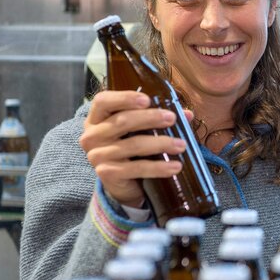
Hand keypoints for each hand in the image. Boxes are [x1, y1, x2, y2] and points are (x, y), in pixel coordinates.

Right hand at [79, 91, 192, 207]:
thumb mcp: (140, 129)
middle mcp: (92, 136)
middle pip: (121, 121)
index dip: (124, 98)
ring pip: (133, 145)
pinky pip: (137, 168)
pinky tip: (175, 166)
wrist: (121, 182)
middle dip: (150, 118)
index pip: (103, 101)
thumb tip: (187, 114)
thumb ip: (160, 118)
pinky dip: (159, 167)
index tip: (147, 99)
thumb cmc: (131, 146)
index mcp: (97, 118)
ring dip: (161, 144)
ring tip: (181, 145)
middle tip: (172, 119)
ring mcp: (97, 156)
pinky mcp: (107, 174)